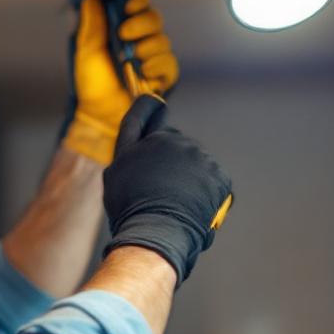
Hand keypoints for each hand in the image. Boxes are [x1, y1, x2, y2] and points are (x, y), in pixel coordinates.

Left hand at [61, 0, 179, 165]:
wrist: (100, 115)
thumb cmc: (92, 84)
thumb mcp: (86, 52)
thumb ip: (91, 25)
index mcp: (123, 25)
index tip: (127, 6)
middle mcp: (141, 37)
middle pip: (154, 17)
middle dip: (140, 24)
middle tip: (124, 35)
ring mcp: (154, 56)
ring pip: (163, 39)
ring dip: (146, 48)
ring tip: (132, 61)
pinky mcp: (164, 75)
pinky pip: (170, 62)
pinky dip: (157, 66)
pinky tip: (144, 73)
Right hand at [102, 96, 231, 285]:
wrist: (158, 231)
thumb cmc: (130, 207)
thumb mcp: (115, 174)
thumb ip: (130, 150)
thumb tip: (141, 139)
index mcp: (148, 139)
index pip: (145, 111)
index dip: (149, 107)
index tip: (154, 103)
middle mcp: (175, 142)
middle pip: (175, 142)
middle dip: (171, 157)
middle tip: (162, 187)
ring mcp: (200, 158)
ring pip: (196, 163)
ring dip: (190, 178)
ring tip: (178, 204)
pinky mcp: (219, 176)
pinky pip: (213, 181)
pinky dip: (207, 193)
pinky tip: (195, 208)